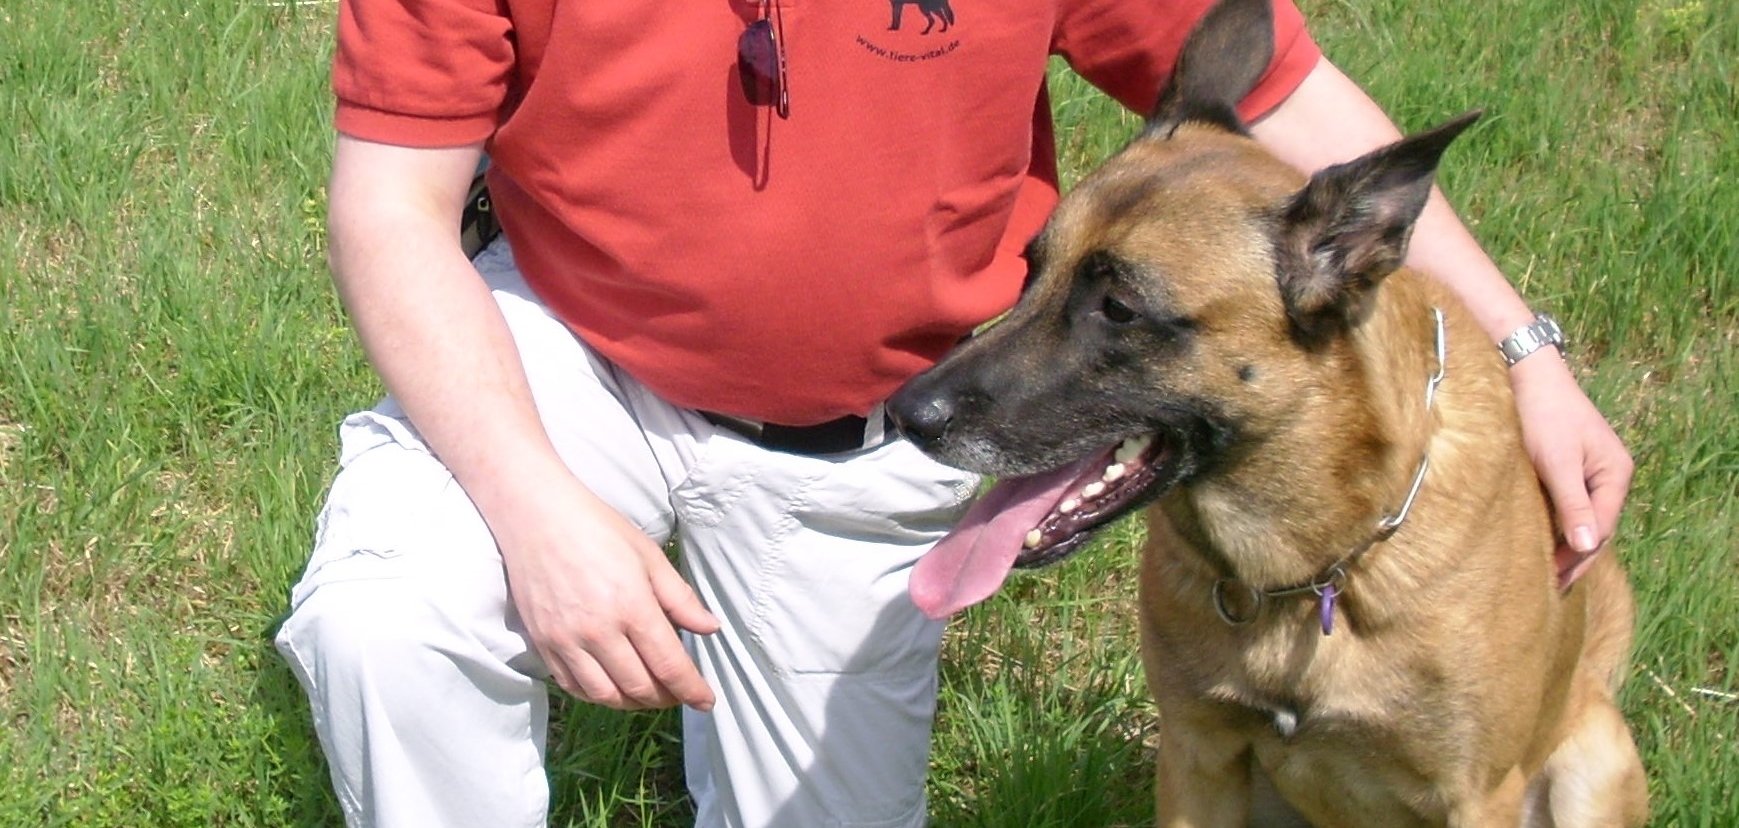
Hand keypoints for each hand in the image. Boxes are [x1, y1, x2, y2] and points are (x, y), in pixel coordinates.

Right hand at [491, 471, 719, 710]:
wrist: (537, 517)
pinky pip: (572, 687)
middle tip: (678, 693)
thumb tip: (710, 628)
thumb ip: (679, 599)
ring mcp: (566, 641)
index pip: (669, 666)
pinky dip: (597, 695)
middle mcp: (599, 631)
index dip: (691, 690)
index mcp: (632, 607)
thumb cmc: (598, 530)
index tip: (706, 701)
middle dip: (665, 698)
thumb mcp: (649, 556)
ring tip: (648, 693)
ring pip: (605, 696)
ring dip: (632, 702)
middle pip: (639, 687)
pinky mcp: (542, 644)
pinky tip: (611, 686)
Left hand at [1507, 352, 1633, 587]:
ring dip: (1562, 542)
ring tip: (1542, 572)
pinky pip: (1565, 503)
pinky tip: (1537, 540)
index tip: (1554, 581)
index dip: (1578, 558)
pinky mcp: (1565, 466)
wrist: (1525, 373)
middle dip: (1572, 557)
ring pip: (1578, 516)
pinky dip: (1554, 524)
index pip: (1600, 528)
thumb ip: (1572, 503)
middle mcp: (1607, 475)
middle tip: (1547, 587)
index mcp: (1615, 474)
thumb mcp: (1557, 462)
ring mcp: (1587, 471)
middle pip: (1592, 526)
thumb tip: (1587, 546)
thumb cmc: (1542, 414)